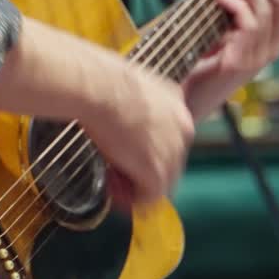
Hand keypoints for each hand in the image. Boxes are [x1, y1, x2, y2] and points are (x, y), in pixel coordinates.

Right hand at [0, 17, 192, 206]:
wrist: (96, 86)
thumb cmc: (99, 79)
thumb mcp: (123, 86)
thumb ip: (129, 103)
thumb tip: (112, 109)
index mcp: (175, 102)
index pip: (169, 135)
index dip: (145, 149)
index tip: (126, 154)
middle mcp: (182, 127)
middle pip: (169, 160)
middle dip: (142, 169)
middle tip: (117, 173)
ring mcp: (173, 151)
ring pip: (161, 180)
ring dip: (136, 185)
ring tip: (113, 182)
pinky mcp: (158, 172)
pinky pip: (150, 197)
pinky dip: (132, 200)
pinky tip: (115, 192)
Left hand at [182, 0, 278, 118]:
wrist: (176, 103)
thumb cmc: (192, 67)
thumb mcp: (214, 32)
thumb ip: (226, 12)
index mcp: (267, 41)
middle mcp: (269, 49)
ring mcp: (258, 58)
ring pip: (266, 7)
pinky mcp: (240, 63)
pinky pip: (250, 23)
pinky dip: (236, 3)